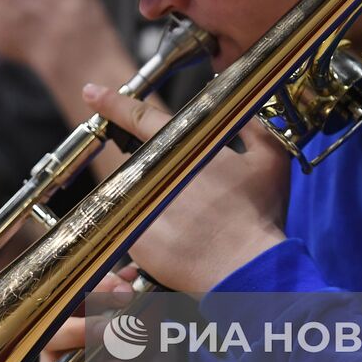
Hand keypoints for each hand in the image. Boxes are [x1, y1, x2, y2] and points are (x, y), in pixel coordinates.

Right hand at [26, 267, 138, 361]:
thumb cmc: (140, 332)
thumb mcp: (145, 313)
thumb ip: (137, 297)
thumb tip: (131, 276)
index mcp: (74, 305)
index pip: (77, 291)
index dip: (101, 289)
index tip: (126, 292)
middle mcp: (57, 335)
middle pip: (57, 332)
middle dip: (87, 331)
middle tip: (117, 333)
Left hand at [82, 83, 290, 294]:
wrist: (248, 268)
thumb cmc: (260, 215)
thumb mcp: (269, 160)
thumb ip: (253, 127)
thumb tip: (239, 108)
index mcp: (186, 147)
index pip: (140, 118)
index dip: (113, 103)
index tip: (91, 93)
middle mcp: (158, 171)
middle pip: (140, 163)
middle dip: (157, 176)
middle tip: (191, 200)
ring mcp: (143, 204)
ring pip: (136, 196)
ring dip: (155, 205)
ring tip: (194, 228)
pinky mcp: (134, 237)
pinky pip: (136, 229)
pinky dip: (153, 235)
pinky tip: (182, 246)